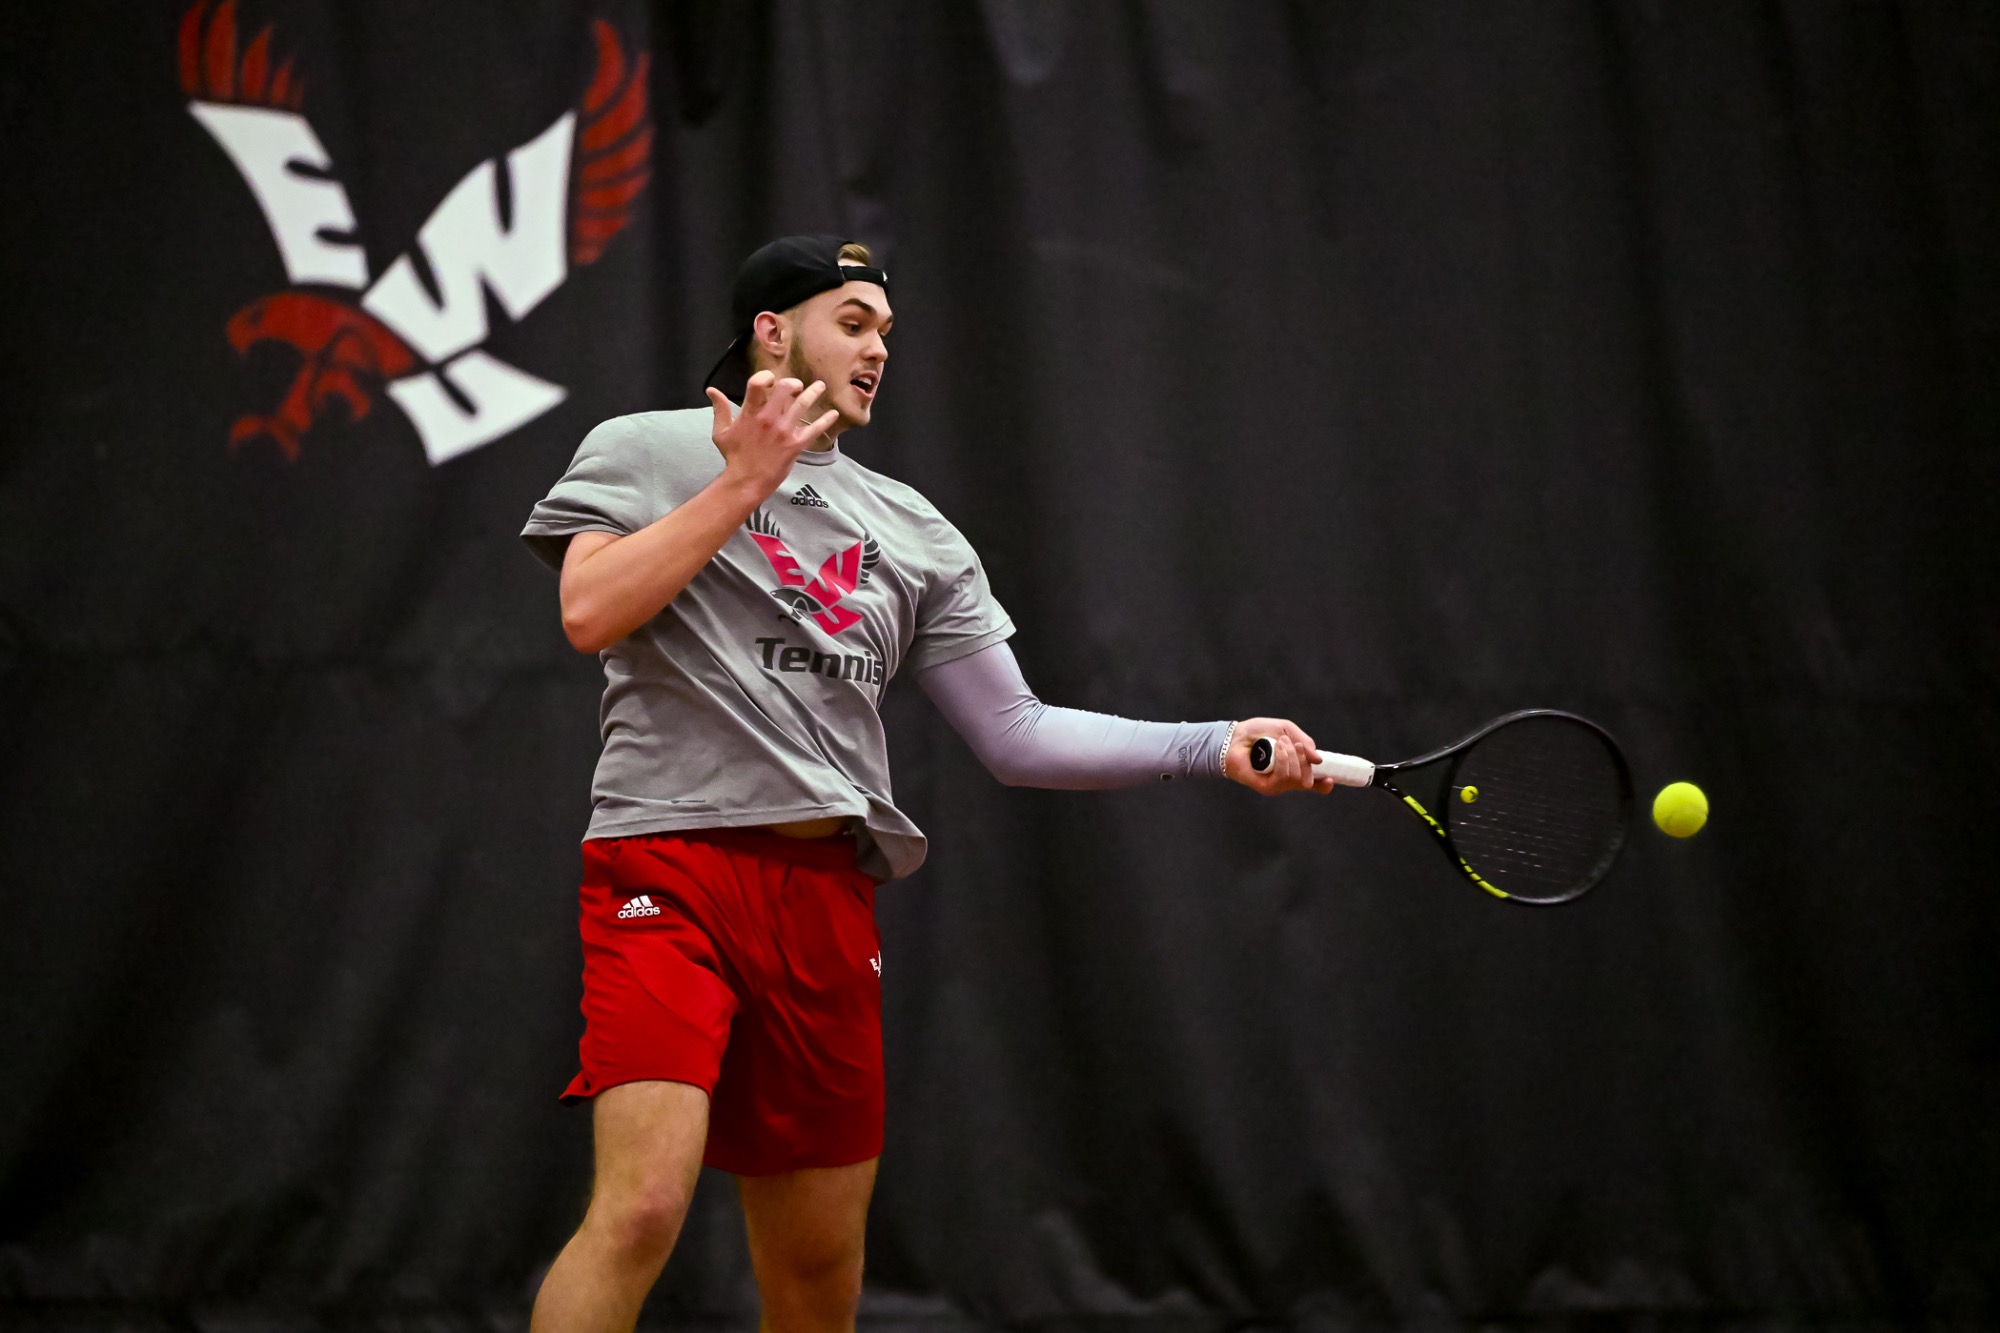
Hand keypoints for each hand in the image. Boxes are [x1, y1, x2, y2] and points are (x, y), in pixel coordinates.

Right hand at [707, 371, 839, 494]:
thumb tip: (711, 390)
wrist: (746, 482)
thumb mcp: (721, 432)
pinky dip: (825, 421)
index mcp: (750, 413)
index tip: (770, 379)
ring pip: (802, 405)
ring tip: (821, 386)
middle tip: (796, 386)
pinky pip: (814, 430)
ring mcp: (784, 431)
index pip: (758, 384)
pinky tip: (833, 414)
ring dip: (814, 393)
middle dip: (793, 383)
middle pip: (785, 389)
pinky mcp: (795, 444)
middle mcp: (769, 418)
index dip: (766, 377)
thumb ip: (720, 409)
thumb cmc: (733, 457)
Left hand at [1224, 717, 1336, 794]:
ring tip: (1281, 743)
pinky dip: (1284, 761)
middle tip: (1295, 744)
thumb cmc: (1259, 733)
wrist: (1236, 736)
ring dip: (1292, 757)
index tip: (1331, 779)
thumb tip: (1319, 760)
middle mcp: (1287, 779)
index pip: (1314, 784)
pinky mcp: (1266, 787)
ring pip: (1297, 778)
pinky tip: (1278, 749)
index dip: (1324, 785)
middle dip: (1305, 759)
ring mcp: (1277, 785)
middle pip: (1309, 780)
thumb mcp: (1286, 730)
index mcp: (1295, 768)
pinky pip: (1283, 778)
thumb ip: (1305, 742)